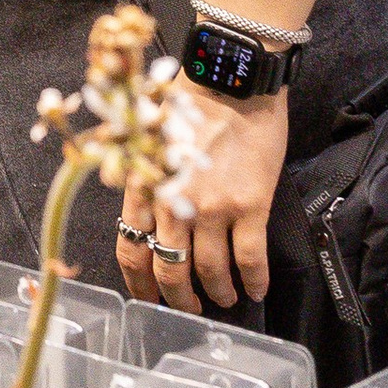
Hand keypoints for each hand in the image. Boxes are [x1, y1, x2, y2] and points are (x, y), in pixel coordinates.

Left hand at [117, 87, 283, 310]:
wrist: (233, 78)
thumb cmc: (191, 100)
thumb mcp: (149, 138)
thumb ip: (145, 177)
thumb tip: (144, 212)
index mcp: (144, 186)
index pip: (131, 250)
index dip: (139, 283)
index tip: (149, 297)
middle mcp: (173, 203)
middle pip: (168, 270)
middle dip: (177, 299)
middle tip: (188, 309)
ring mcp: (212, 207)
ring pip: (209, 271)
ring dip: (218, 293)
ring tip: (225, 299)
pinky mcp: (250, 205)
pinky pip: (250, 257)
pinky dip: (253, 281)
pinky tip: (256, 290)